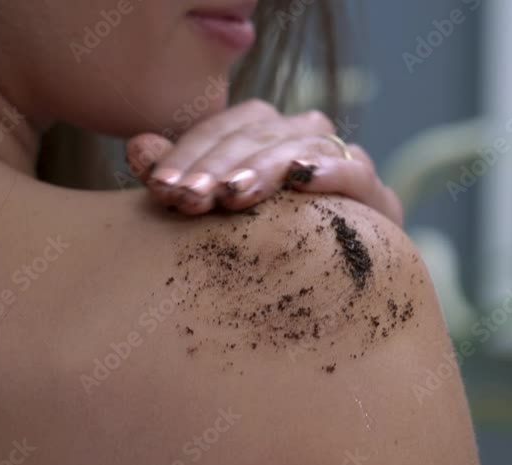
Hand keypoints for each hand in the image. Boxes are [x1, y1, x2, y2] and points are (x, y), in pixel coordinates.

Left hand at [125, 99, 402, 225]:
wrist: (338, 288)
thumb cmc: (263, 246)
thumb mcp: (216, 214)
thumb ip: (181, 179)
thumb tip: (137, 147)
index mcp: (262, 134)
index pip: (222, 129)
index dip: (188, 153)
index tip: (158, 187)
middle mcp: (301, 135)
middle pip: (256, 133)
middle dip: (217, 166)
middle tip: (187, 197)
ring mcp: (341, 160)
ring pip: (300, 144)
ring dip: (264, 166)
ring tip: (233, 194)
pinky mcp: (375, 195)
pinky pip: (356, 171)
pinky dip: (331, 170)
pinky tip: (301, 180)